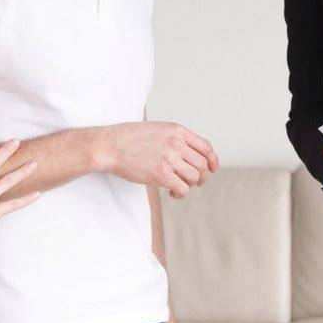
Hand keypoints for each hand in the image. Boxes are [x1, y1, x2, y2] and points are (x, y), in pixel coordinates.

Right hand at [105, 122, 219, 198]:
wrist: (109, 145)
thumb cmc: (129, 138)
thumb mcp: (157, 129)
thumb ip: (175, 138)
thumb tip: (189, 154)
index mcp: (177, 130)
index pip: (206, 147)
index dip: (213, 160)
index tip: (212, 169)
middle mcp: (176, 143)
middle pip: (203, 165)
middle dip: (202, 176)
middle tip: (194, 182)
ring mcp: (169, 159)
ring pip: (195, 177)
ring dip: (191, 185)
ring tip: (179, 186)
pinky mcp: (161, 175)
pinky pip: (183, 188)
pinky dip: (181, 194)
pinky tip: (173, 193)